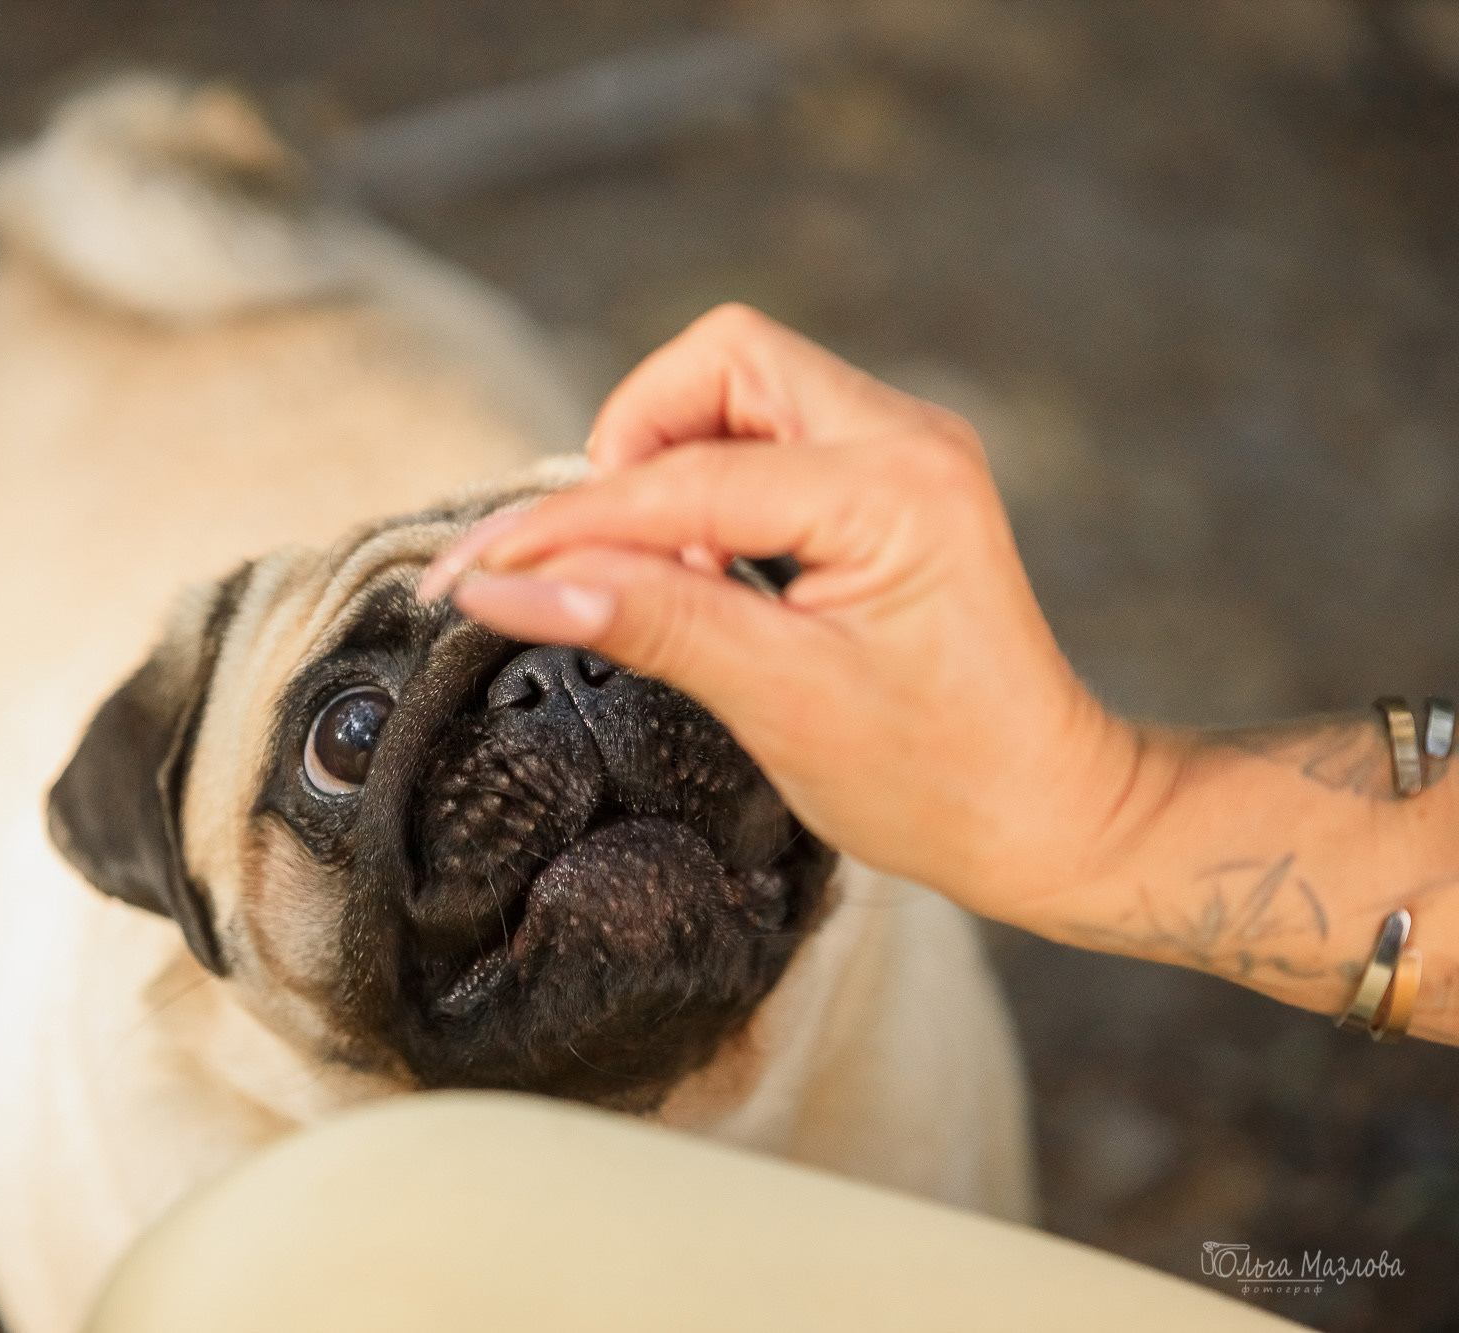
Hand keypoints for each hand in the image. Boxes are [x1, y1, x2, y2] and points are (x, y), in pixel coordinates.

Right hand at [418, 305, 1141, 920]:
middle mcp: (905, 438)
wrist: (1043, 812)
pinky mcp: (887, 476)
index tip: (470, 574)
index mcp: (892, 490)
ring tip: (667, 581)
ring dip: (668, 466)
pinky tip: (708, 573)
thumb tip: (506, 586)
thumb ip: (642, 622)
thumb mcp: (777, 701)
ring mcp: (901, 449)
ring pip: (736, 387)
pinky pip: (765, 434)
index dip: (563, 527)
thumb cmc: (933, 777)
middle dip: (633, 447)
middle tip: (604, 559)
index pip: (682, 479)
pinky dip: (706, 486)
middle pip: (720, 362)